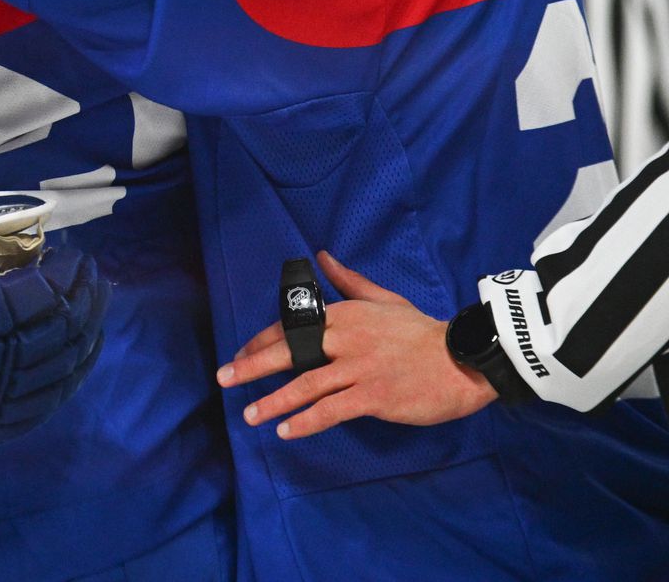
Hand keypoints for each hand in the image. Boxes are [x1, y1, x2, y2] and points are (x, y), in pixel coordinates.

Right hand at [0, 194, 107, 453]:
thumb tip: (25, 237)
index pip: (48, 295)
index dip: (71, 275)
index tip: (78, 256)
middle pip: (61, 336)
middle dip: (86, 305)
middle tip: (96, 281)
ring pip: (55, 378)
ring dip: (81, 346)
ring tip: (90, 319)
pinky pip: (32, 412)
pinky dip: (58, 388)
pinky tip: (66, 367)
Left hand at [216, 250, 495, 438]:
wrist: (464, 358)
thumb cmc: (421, 331)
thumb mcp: (382, 298)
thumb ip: (347, 282)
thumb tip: (322, 257)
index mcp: (343, 315)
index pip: (290, 326)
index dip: (261, 342)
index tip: (240, 355)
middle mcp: (345, 339)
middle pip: (288, 352)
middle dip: (251, 365)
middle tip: (223, 377)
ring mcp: (359, 369)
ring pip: (305, 385)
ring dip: (273, 401)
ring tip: (249, 415)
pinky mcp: (375, 395)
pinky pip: (332, 410)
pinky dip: (306, 421)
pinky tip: (286, 430)